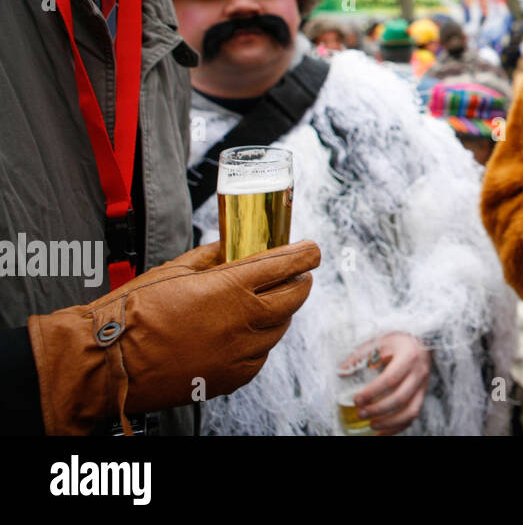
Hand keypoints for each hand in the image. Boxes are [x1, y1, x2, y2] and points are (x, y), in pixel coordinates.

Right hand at [28, 239, 319, 433]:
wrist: (109, 363)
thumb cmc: (134, 314)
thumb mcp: (174, 269)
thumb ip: (211, 257)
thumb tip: (230, 248)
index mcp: (232, 288)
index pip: (286, 265)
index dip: (305, 255)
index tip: (311, 251)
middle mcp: (243, 321)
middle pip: (294, 297)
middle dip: (299, 282)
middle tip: (296, 275)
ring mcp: (240, 352)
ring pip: (279, 329)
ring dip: (279, 313)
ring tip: (266, 304)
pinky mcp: (231, 377)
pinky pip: (260, 356)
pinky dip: (259, 342)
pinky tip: (245, 334)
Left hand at [347, 332, 432, 434]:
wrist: (423, 340)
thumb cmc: (399, 340)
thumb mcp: (380, 341)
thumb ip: (360, 355)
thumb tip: (341, 371)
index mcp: (408, 356)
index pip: (390, 379)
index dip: (373, 392)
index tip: (357, 400)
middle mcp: (419, 372)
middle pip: (400, 398)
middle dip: (378, 410)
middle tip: (360, 414)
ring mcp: (423, 385)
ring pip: (410, 411)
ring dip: (390, 423)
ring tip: (372, 425)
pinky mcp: (423, 394)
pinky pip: (413, 415)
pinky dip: (398, 427)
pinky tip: (383, 433)